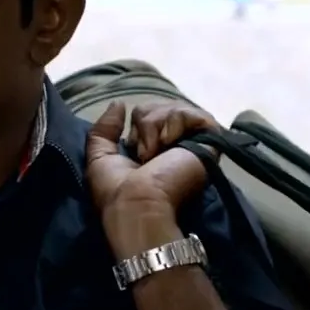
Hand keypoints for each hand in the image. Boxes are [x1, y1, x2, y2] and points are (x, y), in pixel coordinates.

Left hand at [85, 101, 220, 252]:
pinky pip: (195, 114)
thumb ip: (104, 130)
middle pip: (164, 108)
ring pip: (176, 109)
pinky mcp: (209, 144)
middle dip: (147, 121)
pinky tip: (170, 142)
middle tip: (145, 152)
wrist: (139, 206)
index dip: (138, 123)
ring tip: (156, 151)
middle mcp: (176, 148)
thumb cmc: (117, 191)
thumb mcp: (99, 158)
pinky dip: (176, 122)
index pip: (152, 116)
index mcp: (155, 151)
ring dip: (157, 124)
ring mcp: (195, 146)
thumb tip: (118, 103)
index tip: (132, 147)